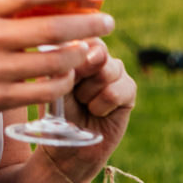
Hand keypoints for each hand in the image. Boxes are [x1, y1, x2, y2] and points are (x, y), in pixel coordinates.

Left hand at [50, 38, 136, 178]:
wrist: (68, 147)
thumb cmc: (55, 114)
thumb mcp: (53, 84)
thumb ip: (72, 63)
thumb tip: (98, 51)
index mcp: (74, 49)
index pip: (81, 36)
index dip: (74, 54)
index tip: (63, 74)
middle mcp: (95, 55)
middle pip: (98, 50)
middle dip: (83, 74)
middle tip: (74, 93)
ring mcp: (114, 71)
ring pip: (110, 70)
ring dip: (91, 92)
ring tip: (85, 104)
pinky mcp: (128, 90)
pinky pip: (120, 89)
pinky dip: (104, 104)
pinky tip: (98, 112)